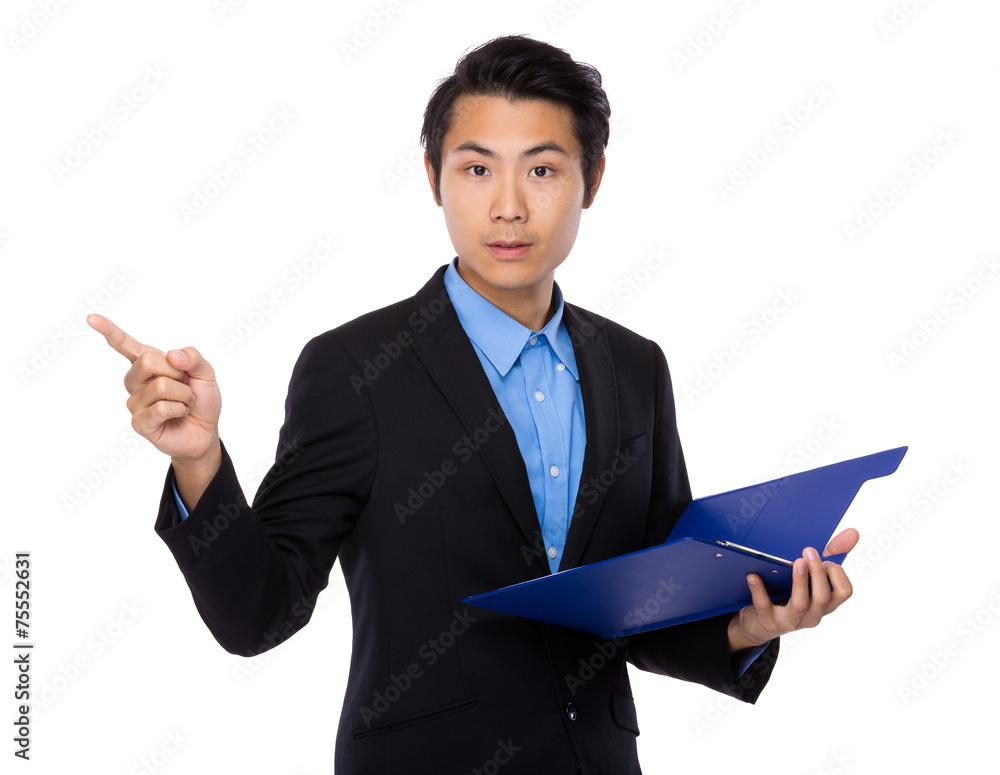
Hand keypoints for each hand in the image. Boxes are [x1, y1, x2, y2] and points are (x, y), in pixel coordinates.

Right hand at [87, 314, 221, 462]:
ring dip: (184, 394)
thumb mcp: (206, 373)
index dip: (109, 331)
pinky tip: (179, 413)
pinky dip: (179, 409)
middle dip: (177, 372)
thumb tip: (171, 355)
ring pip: (160, 386)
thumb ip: (194, 358)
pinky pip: (161, 408)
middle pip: (148, 362)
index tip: (91, 318)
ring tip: (185, 402)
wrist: (206, 431)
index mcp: (147, 363)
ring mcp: (135, 402)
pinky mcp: (139, 423)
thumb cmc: (201, 399)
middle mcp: (135, 380)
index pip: (125, 344)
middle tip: (185, 384)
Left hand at [727, 528, 858, 650]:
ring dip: (799, 582)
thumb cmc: (790, 593)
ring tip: (796, 562)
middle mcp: (812, 614)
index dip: (837, 574)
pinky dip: (759, 591)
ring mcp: (791, 620)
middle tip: (809, 551)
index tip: (827, 559)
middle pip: (822, 597)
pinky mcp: (768, 621)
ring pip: (800, 604)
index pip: (844, 592)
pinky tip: (753, 576)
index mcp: (826, 603)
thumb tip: (853, 532)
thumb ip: (831, 554)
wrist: (760, 622)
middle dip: (817, 573)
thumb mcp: (811, 577)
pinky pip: (764, 607)